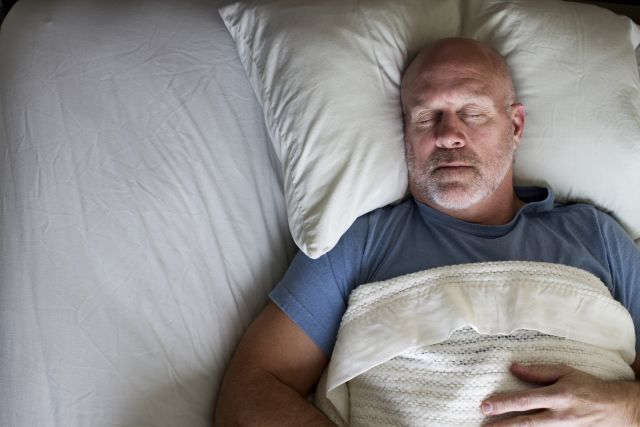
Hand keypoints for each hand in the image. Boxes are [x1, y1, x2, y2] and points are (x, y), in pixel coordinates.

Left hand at [480, 362, 639, 425]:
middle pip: (526, 423)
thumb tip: (513, 367)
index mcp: (558, 395)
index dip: (504, 403)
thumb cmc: (588, 386)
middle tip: (484, 425)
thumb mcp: (565, 371)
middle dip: (503, 425)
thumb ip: (538, 371)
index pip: (525, 400)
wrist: (616, 408)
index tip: (486, 406)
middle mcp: (560, 415)